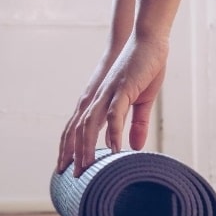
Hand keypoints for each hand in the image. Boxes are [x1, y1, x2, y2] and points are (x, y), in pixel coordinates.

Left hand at [56, 34, 168, 176]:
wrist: (150, 40)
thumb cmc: (146, 67)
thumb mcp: (142, 101)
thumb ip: (137, 123)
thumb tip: (134, 147)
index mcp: (100, 100)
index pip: (77, 126)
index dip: (69, 146)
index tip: (65, 167)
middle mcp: (98, 97)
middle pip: (77, 128)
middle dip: (72, 152)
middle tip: (70, 175)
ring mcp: (108, 92)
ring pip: (90, 123)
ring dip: (86, 146)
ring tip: (85, 167)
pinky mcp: (122, 87)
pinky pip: (114, 113)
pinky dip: (113, 132)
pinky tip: (114, 148)